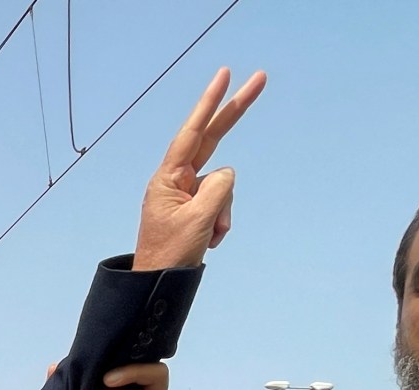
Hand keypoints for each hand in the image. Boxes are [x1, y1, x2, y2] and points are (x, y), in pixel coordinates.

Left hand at [132, 67, 265, 269]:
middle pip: (212, 140)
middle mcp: (177, 180)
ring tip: (206, 236)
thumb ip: (219, 188)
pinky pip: (221, 207)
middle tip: (259, 78)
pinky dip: (220, 225)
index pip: (193, 133)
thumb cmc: (171, 254)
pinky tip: (207, 242)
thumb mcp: (199, 218)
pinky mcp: (197, 209)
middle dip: (235, 112)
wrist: (159, 286)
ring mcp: (188, 195)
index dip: (210, 103)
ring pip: (224, 187)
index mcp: (168, 178)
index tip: (225, 75)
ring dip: (222, 214)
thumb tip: (227, 174)